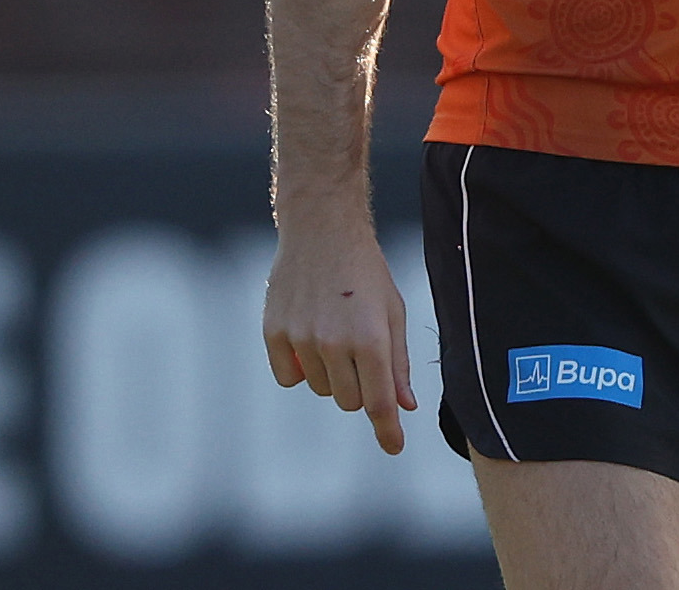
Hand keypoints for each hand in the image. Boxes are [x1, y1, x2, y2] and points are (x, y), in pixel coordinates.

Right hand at [262, 212, 416, 454]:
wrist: (322, 231)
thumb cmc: (366, 273)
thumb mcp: (393, 311)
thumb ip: (398, 362)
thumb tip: (405, 406)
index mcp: (371, 338)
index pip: (378, 401)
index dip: (387, 430)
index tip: (394, 447)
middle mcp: (334, 343)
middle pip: (349, 401)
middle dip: (360, 387)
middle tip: (362, 352)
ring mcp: (300, 339)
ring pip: (320, 389)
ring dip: (331, 374)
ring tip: (336, 332)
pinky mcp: (273, 333)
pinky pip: (288, 377)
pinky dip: (299, 368)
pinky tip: (308, 337)